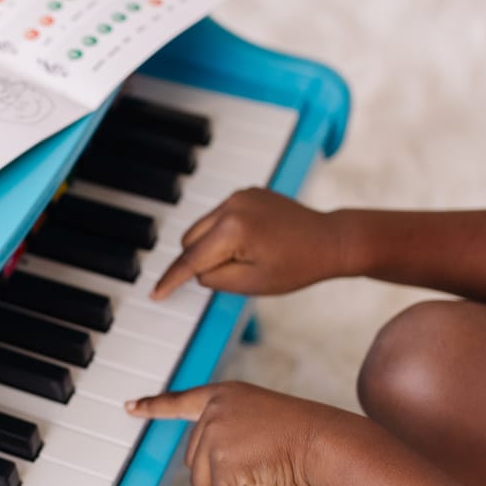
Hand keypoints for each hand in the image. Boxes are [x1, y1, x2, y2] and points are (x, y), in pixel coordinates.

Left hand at [126, 381, 337, 485]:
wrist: (327, 443)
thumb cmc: (307, 440)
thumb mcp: (262, 424)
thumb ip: (231, 435)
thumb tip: (207, 470)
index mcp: (225, 395)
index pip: (182, 401)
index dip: (155, 407)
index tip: (130, 407)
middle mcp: (214, 409)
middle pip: (195, 461)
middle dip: (224, 476)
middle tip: (262, 467)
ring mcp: (215, 433)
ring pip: (204, 483)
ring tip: (266, 474)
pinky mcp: (220, 460)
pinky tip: (267, 484)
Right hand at [150, 188, 343, 299]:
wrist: (330, 240)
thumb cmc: (298, 266)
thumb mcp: (251, 284)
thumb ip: (214, 278)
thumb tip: (195, 270)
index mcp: (232, 230)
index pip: (191, 259)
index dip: (171, 280)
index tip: (155, 293)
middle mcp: (231, 205)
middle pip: (190, 240)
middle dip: (197, 261)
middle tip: (229, 276)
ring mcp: (239, 195)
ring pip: (202, 228)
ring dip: (209, 246)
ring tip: (245, 259)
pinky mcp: (247, 192)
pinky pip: (219, 217)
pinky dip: (222, 233)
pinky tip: (250, 244)